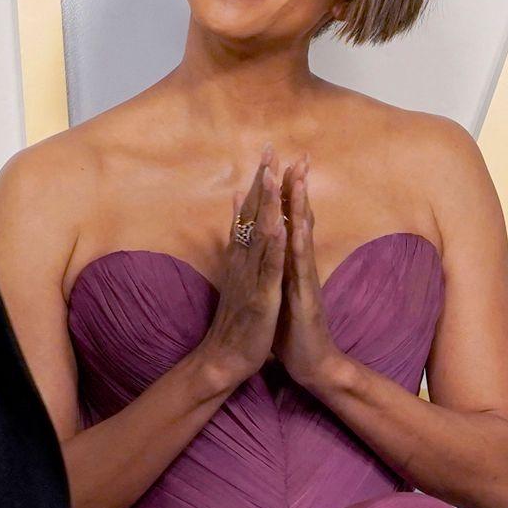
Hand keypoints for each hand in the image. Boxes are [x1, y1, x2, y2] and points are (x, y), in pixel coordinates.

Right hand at [192, 151, 285, 393]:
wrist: (225, 359)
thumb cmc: (235, 319)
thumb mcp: (236, 278)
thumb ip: (235, 246)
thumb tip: (233, 218)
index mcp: (241, 257)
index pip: (249, 212)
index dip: (258, 181)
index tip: (268, 151)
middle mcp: (243, 261)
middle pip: (252, 215)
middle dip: (262, 181)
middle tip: (270, 148)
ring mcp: (251, 278)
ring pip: (260, 235)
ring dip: (266, 204)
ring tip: (273, 175)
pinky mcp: (262, 297)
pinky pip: (269, 269)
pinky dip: (275, 247)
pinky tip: (281, 226)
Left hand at [275, 160, 348, 394]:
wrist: (313, 364)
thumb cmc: (295, 330)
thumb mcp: (282, 292)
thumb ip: (278, 268)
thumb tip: (272, 249)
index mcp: (291, 264)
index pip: (289, 221)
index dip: (285, 193)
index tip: (281, 163)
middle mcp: (300, 267)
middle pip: (299, 220)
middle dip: (297, 187)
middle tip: (298, 155)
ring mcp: (305, 280)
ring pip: (302, 237)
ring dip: (300, 207)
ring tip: (298, 178)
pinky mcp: (305, 298)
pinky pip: (299, 267)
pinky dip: (296, 244)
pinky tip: (294, 224)